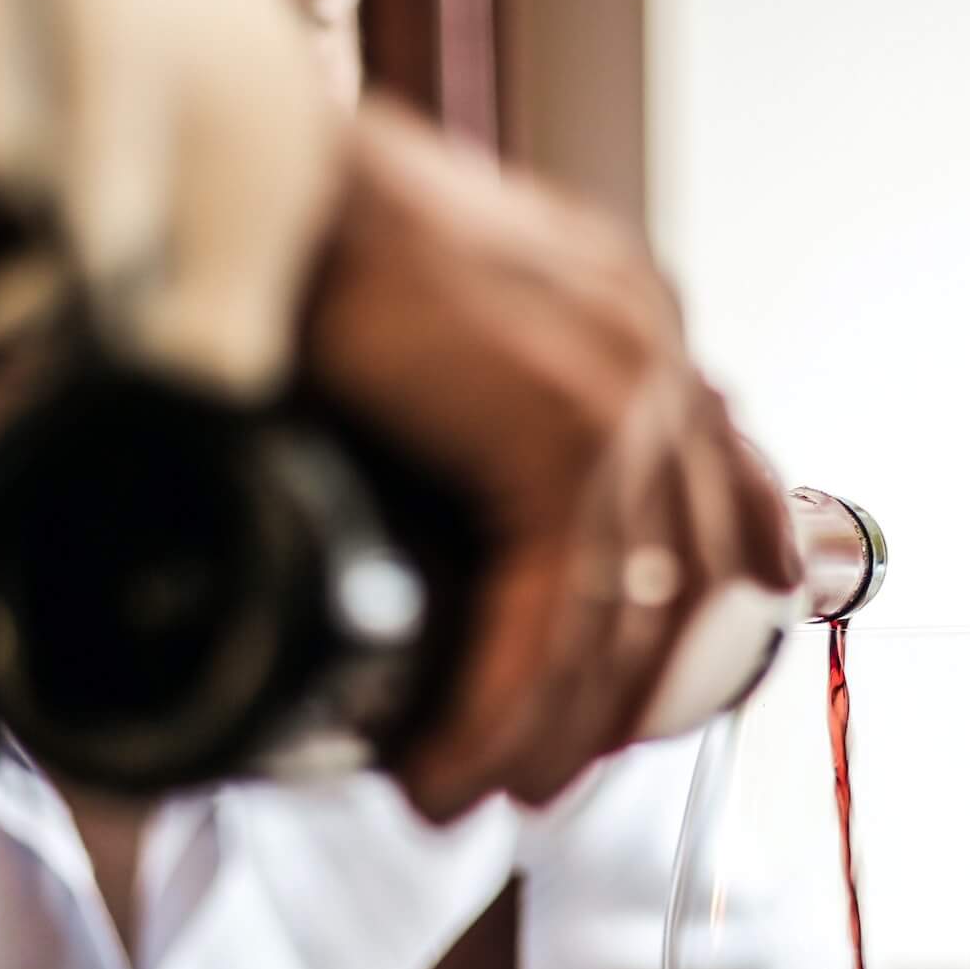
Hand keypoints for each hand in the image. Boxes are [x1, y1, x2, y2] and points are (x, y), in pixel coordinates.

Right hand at [304, 103, 799, 820]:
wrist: (248, 176)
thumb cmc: (307, 243)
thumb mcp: (435, 337)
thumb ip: (484, 417)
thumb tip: (462, 531)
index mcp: (629, 317)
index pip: (721, 493)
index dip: (698, 617)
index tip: (633, 704)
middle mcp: (648, 345)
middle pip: (689, 579)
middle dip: (617, 704)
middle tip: (541, 775)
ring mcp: (622, 388)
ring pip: (622, 619)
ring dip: (548, 731)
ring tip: (479, 793)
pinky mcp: (563, 433)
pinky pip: (552, 619)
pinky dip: (497, 712)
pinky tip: (450, 763)